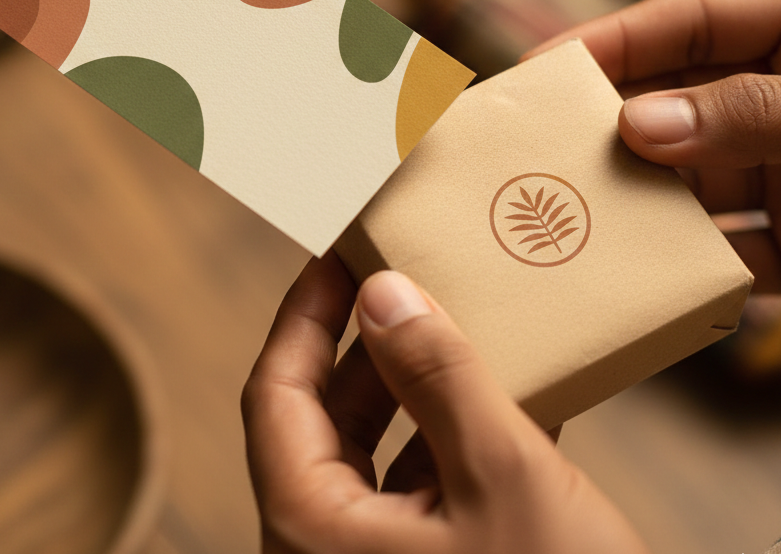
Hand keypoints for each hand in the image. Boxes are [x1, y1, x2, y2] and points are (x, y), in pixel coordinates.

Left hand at [242, 253, 649, 553]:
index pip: (277, 393)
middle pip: (320, 419)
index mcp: (312, 531)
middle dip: (361, 344)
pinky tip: (494, 396)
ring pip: (369, 454)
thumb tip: (382, 290)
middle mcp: (324, 553)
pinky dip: (444, 438)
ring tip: (449, 325)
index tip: (338, 256)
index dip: (305, 315)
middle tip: (398, 279)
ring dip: (408, 387)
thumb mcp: (503, 477)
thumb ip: (438, 375)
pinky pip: (414, 490)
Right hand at [524, 0, 780, 292]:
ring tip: (576, 216)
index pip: (690, 22)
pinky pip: (733, 256)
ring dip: (640, 203)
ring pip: (695, 183)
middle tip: (540, 147)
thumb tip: (637, 126)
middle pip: (677, 104)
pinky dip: (692, 272)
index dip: (615, 40)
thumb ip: (749, 112)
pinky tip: (643, 280)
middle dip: (611, 127)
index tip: (542, 67)